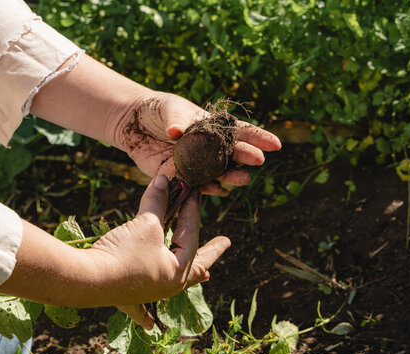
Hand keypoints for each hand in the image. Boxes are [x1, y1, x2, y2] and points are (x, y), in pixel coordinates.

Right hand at [88, 174, 229, 328]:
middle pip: (196, 264)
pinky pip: (141, 309)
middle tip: (226, 242)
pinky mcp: (128, 296)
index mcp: (179, 269)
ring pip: (176, 281)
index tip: (194, 190)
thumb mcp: (145, 224)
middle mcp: (169, 285)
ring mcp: (150, 292)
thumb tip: (165, 178)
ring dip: (190, 273)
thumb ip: (158, 201)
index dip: (191, 208)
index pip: (190, 232)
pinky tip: (151, 326)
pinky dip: (146, 314)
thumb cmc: (123, 253)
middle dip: (211, 251)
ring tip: (205, 274)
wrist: (87, 281)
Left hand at [112, 91, 281, 194]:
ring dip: (232, 176)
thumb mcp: (169, 109)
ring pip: (221, 173)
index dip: (259, 138)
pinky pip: (199, 186)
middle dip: (248, 157)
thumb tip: (176, 132)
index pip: (241, 132)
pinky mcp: (182, 177)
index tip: (275, 144)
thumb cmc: (158, 111)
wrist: (134, 126)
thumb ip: (176, 120)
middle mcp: (211, 148)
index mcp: (214, 128)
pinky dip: (208, 189)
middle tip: (258, 160)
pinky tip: (217, 189)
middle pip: (234, 154)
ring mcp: (199, 164)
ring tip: (243, 178)